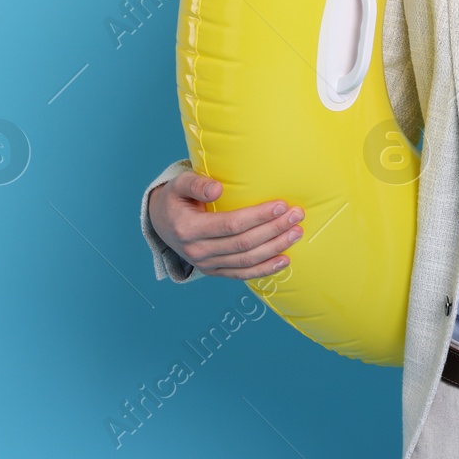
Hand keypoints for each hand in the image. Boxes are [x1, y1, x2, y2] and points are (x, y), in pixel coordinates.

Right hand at [149, 171, 302, 278]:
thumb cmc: (175, 199)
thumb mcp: (179, 184)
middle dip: (274, 230)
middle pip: (243, 244)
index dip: (258, 216)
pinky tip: (284, 261)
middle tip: (297, 215)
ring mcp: (206, 265)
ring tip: (297, 233)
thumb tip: (217, 189)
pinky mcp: (214, 271)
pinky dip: (264, 269)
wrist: (162, 223)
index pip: (231, 225)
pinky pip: (242, 274)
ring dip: (275, 248)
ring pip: (246, 261)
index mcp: (188, 229)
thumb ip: (196, 184)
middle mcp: (197, 251)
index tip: (282, 205)